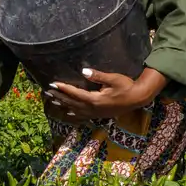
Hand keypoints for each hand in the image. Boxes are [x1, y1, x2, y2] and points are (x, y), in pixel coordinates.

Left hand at [46, 67, 167, 121]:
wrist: (138, 98)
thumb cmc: (126, 86)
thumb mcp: (113, 78)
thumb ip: (98, 76)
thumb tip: (83, 71)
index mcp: (94, 99)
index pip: (75, 93)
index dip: (63, 88)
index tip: (53, 84)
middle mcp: (92, 108)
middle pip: (72, 103)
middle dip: (59, 97)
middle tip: (47, 92)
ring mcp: (96, 113)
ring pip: (75, 110)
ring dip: (64, 105)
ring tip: (53, 101)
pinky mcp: (99, 115)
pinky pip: (82, 115)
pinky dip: (73, 113)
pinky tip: (68, 112)